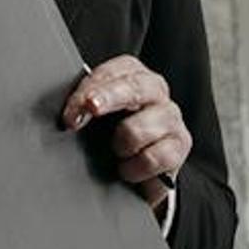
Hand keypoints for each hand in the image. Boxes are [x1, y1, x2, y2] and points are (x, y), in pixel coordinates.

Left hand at [61, 54, 189, 212]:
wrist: (137, 176)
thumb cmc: (113, 138)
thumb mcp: (96, 118)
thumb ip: (85, 106)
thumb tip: (67, 113)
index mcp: (133, 75)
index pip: (113, 72)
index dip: (90, 89)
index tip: (70, 112)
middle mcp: (155, 91)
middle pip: (133, 87)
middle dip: (106, 98)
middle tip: (89, 110)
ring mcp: (171, 117)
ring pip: (137, 128)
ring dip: (120, 146)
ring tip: (118, 152)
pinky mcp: (180, 145)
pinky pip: (151, 157)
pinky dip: (133, 168)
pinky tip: (129, 169)